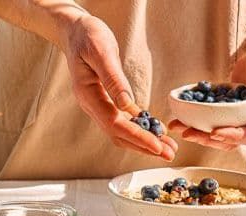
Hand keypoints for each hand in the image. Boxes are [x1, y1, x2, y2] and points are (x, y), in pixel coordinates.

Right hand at [62, 14, 177, 160]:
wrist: (75, 30)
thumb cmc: (87, 36)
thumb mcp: (101, 51)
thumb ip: (113, 79)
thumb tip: (127, 105)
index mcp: (88, 95)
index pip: (114, 124)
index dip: (137, 137)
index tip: (157, 146)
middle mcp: (92, 105)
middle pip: (119, 134)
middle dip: (145, 146)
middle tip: (170, 154)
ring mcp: (98, 105)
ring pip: (122, 131)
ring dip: (144, 142)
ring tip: (167, 148)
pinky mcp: (107, 101)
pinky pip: (124, 120)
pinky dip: (141, 128)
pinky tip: (156, 132)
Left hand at [169, 44, 245, 149]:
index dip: (230, 136)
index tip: (214, 132)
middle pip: (227, 140)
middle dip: (207, 139)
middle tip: (188, 133)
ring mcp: (235, 120)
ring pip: (215, 134)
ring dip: (197, 133)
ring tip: (178, 126)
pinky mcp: (224, 113)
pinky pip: (209, 121)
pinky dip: (195, 121)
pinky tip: (179, 118)